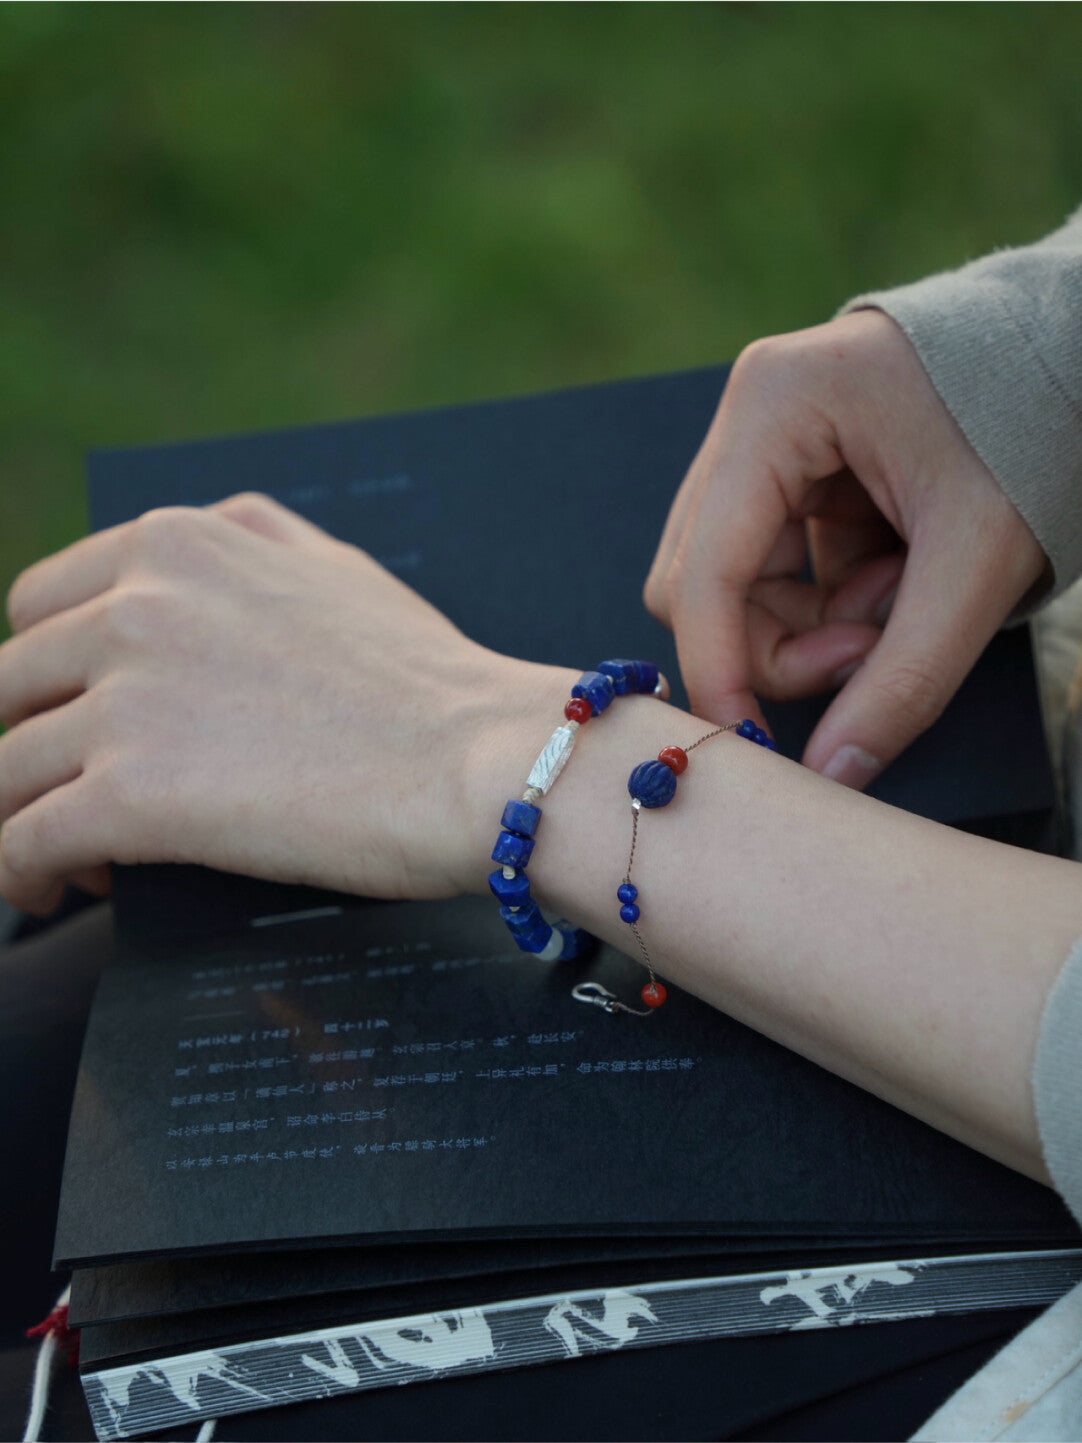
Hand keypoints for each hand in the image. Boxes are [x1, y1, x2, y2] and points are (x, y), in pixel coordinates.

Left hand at [0, 495, 560, 912]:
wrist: (481, 758)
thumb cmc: (426, 681)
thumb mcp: (334, 565)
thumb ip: (249, 539)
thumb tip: (193, 544)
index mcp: (174, 545)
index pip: (38, 606)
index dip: (46, 675)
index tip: (70, 722)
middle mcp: (133, 607)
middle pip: (11, 688)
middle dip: (30, 745)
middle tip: (68, 795)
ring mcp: (127, 701)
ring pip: (4, 769)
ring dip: (16, 817)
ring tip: (61, 861)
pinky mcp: (133, 795)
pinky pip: (24, 839)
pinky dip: (22, 872)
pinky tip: (55, 891)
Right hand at [644, 311, 1047, 787]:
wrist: (1080, 359)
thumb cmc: (1036, 429)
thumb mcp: (979, 559)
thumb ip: (905, 678)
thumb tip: (833, 778)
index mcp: (776, 406)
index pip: (703, 571)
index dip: (718, 670)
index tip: (748, 748)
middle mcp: (750, 416)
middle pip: (704, 583)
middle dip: (784, 641)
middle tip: (875, 650)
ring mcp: (765, 441)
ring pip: (739, 585)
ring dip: (817, 623)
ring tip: (907, 595)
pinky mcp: (791, 468)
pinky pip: (779, 569)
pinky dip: (834, 599)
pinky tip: (900, 573)